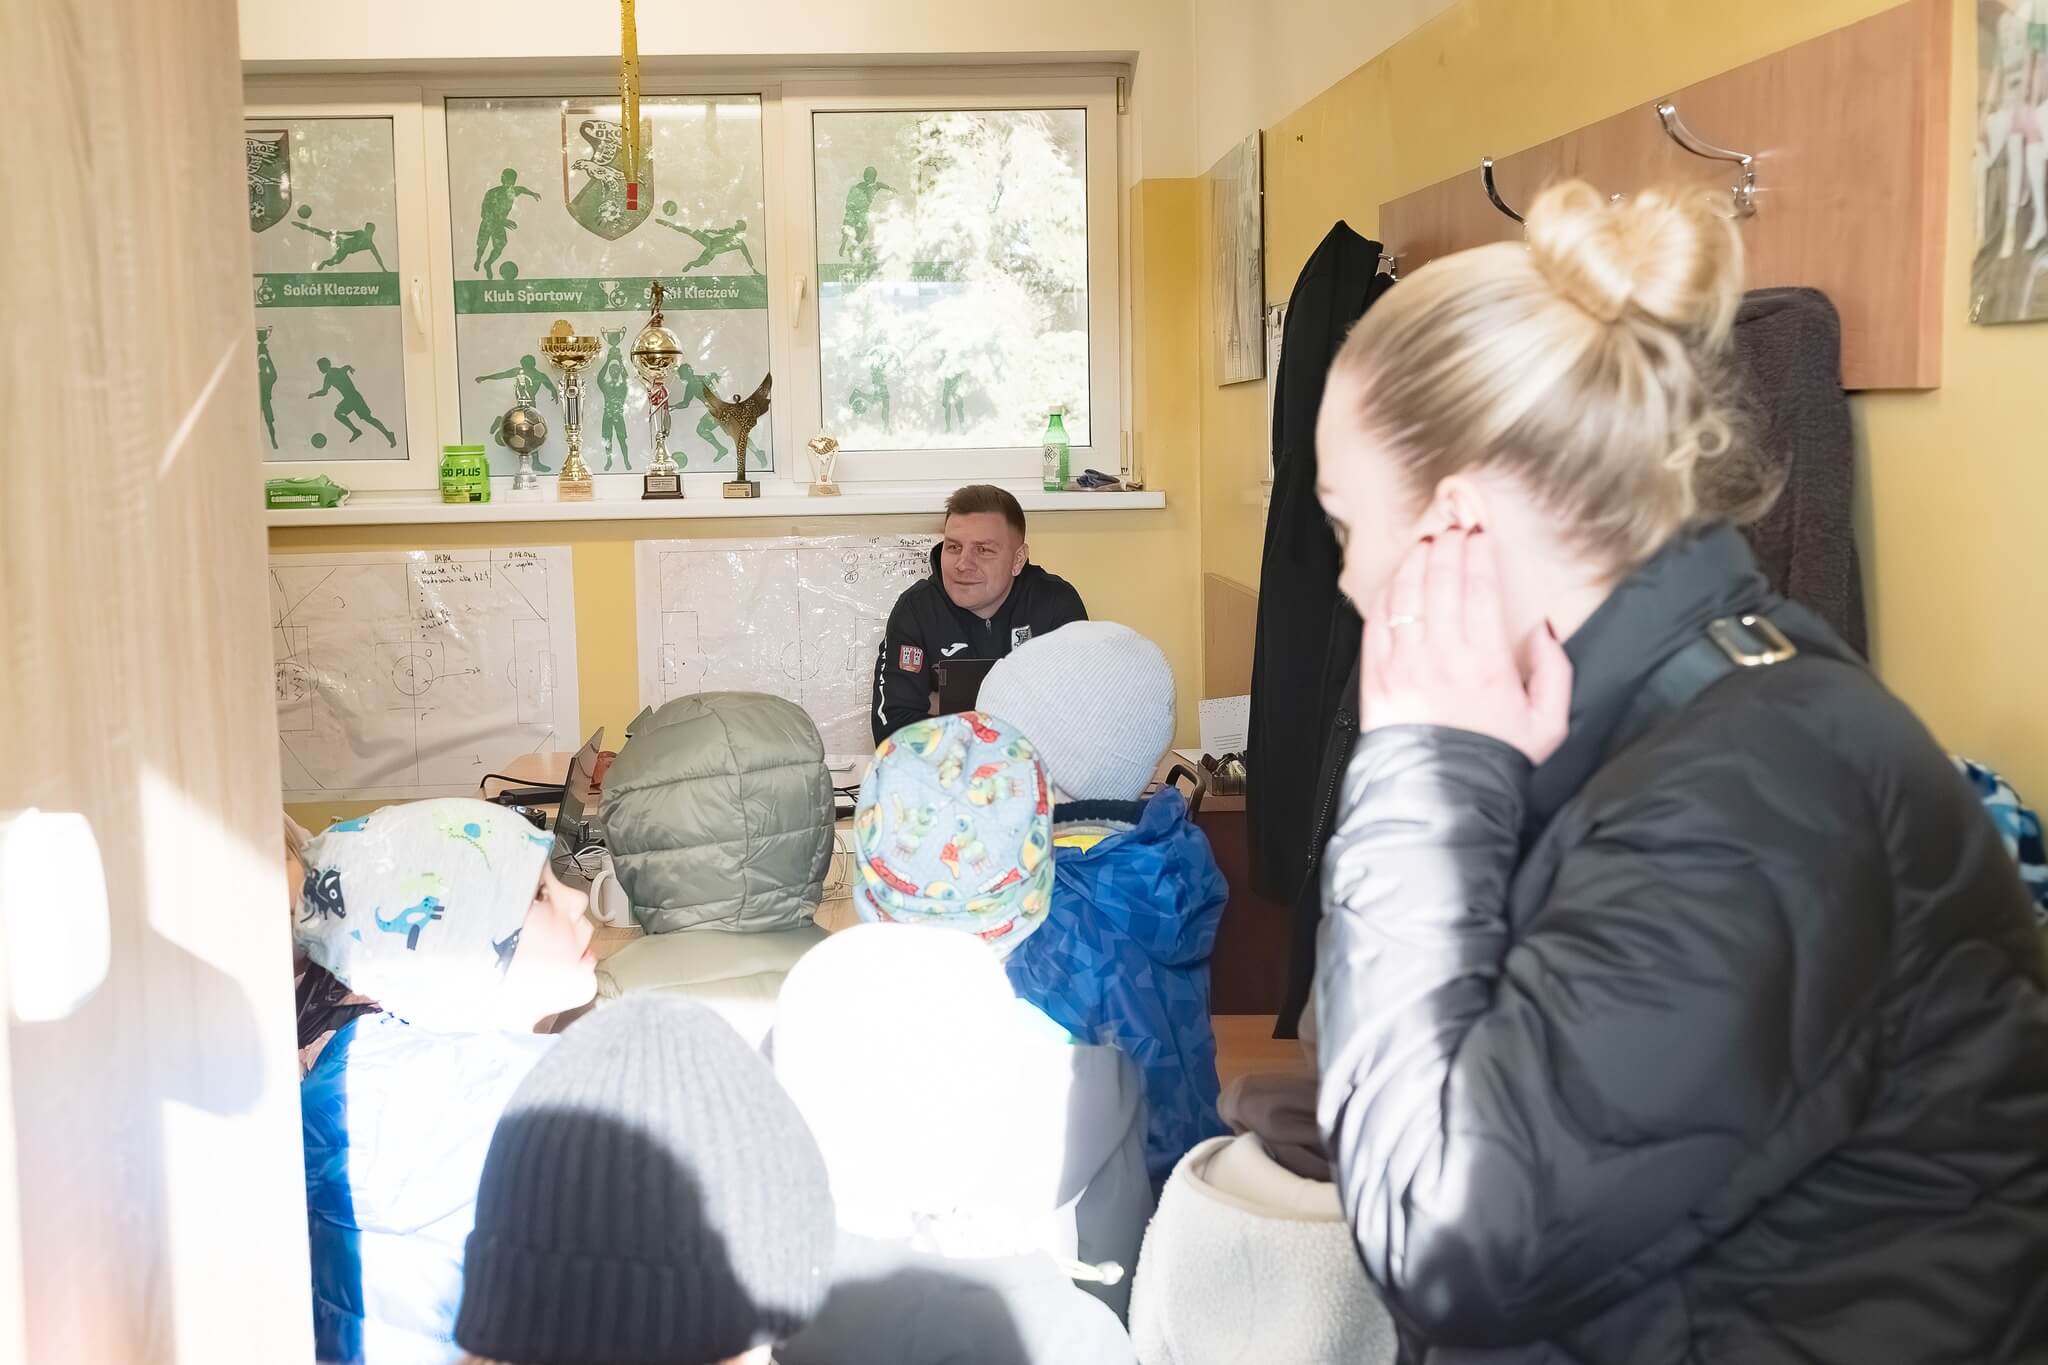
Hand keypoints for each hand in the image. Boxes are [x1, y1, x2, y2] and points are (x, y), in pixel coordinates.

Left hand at [1361, 528, 1572, 764]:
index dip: (1479, 554)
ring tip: (1427, 543)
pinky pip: (1377, 623)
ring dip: (1416, 562)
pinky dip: (1387, 593)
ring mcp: (1403, 666)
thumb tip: (1544, 629)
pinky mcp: (1375, 678)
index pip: (1480, 590)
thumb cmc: (1495, 760)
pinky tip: (1397, 578)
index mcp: (1486, 664)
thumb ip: (1554, 672)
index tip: (1481, 533)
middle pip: (1442, 583)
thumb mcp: (1547, 724)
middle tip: (1454, 527)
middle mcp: (1441, 658)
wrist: (1442, 799)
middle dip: (1448, 547)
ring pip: (1407, 596)